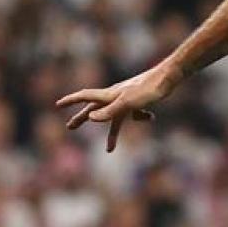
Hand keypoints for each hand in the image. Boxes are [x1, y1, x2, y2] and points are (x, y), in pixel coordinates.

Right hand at [55, 65, 178, 151]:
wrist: (170, 76)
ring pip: (116, 117)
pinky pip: (135, 113)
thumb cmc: (149, 89)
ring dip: (113, 132)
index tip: (58, 104)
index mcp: (110, 95)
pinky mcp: (141, 100)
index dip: (71, 100)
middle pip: (95, 109)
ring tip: (109, 149)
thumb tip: (90, 119)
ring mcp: (128, 98)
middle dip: (82, 118)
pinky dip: (140, 118)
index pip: (86, 96)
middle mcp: (116, 95)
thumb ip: (110, 111)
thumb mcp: (128, 103)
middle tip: (70, 127)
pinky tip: (150, 117)